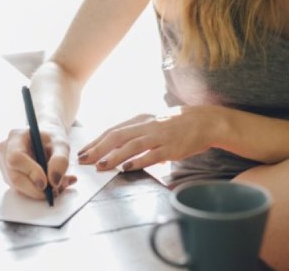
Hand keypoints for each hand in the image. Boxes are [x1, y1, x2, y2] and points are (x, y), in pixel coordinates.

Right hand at [0, 124, 77, 199]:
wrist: (48, 140)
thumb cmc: (53, 139)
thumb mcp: (62, 144)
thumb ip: (60, 160)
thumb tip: (54, 181)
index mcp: (16, 137)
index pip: (16, 158)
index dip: (30, 172)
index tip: (46, 182)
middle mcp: (5, 151)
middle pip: (15, 177)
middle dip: (36, 189)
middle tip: (55, 190)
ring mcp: (4, 165)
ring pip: (18, 187)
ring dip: (39, 191)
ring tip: (59, 185)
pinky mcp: (8, 177)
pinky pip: (21, 191)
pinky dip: (37, 192)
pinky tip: (52, 185)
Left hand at [77, 106, 222, 171]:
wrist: (205, 122)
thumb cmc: (178, 124)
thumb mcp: (154, 124)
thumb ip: (139, 135)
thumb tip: (123, 152)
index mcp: (141, 120)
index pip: (113, 130)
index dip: (96, 141)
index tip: (83, 151)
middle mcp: (148, 126)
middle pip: (117, 136)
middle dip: (98, 148)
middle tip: (83, 160)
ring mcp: (159, 137)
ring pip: (132, 145)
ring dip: (114, 156)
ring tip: (100, 166)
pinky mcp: (171, 148)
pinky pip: (151, 155)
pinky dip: (138, 162)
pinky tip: (126, 168)